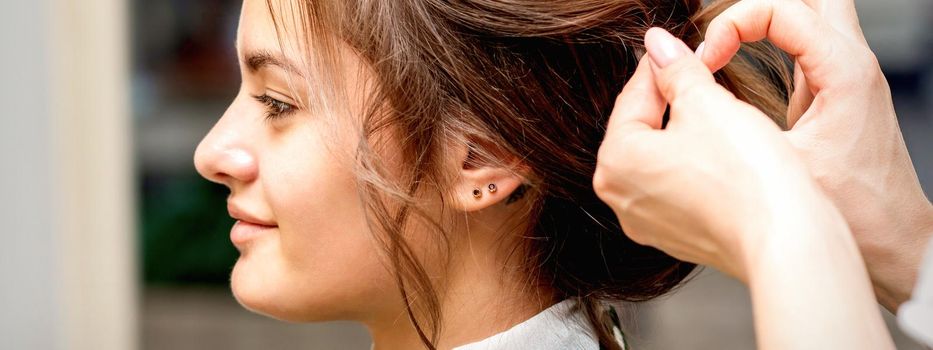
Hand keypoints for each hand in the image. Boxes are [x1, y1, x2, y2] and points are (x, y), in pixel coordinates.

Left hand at [594, 27, 894, 349]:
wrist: (786, 239)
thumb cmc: (747, 176)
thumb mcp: (708, 104)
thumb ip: (677, 69)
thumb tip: (659, 46)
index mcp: (616, 161)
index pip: (633, 96)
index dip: (661, 65)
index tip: (678, 49)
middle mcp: (620, 197)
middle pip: (641, 128)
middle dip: (670, 100)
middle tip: (700, 75)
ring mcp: (646, 221)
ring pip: (660, 158)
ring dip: (684, 132)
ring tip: (717, 114)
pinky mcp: (676, 236)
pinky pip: (678, 186)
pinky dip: (695, 166)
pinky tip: (724, 155)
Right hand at [699, 0, 932, 310]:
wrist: (891, 243)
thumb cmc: (850, 212)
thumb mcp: (774, 161)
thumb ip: (720, 110)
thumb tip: (673, 70)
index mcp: (843, 71)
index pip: (780, 8)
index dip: (731, 26)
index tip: (704, 63)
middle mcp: (852, 62)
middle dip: (753, 8)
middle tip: (718, 37)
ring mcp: (848, 73)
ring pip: (811, 10)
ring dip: (764, 19)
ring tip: (724, 46)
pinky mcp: (837, 89)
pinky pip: (805, 40)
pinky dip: (769, 39)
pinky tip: (740, 67)